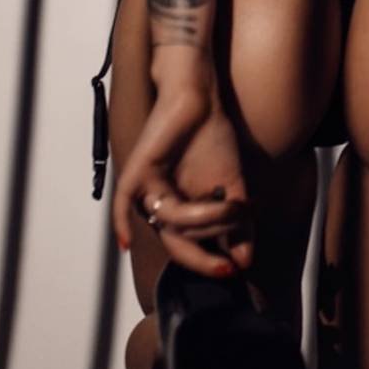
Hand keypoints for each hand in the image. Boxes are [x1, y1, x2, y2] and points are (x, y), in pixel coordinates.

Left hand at [112, 45, 252, 276]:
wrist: (200, 100)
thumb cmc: (212, 137)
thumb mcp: (233, 186)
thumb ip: (238, 224)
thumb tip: (247, 261)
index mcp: (180, 210)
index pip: (191, 249)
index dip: (210, 263)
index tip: (235, 269)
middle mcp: (161, 204)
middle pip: (180, 244)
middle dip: (208, 250)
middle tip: (234, 245)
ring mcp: (147, 189)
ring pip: (172, 223)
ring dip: (205, 219)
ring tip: (231, 204)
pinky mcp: (135, 172)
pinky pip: (123, 205)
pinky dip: (121, 226)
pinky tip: (126, 245)